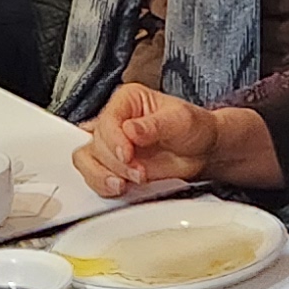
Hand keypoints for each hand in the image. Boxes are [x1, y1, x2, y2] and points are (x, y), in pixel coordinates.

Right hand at [77, 83, 219, 197]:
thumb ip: (154, 125)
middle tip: (138, 172)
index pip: (107, 120)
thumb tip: (130, 130)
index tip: (127, 155)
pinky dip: (105, 186)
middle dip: (114, 163)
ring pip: (86, 161)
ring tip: (124, 184)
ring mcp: (111, 146)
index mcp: (127, 100)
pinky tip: (122, 187)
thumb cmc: (193, 128)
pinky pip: (95, 178)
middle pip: (93, 143)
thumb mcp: (181, 120)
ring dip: (102, 176)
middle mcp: (114, 121)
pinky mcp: (113, 167)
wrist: (203, 152)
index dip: (113, 140)